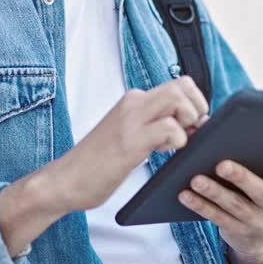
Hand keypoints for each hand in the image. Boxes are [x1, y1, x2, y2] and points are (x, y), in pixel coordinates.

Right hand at [50, 76, 209, 212]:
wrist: (64, 180)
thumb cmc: (98, 163)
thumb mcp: (129, 135)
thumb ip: (154, 125)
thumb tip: (192, 125)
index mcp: (133, 101)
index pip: (178, 84)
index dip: (195, 102)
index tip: (192, 126)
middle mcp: (133, 103)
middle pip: (183, 85)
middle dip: (198, 108)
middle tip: (191, 133)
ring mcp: (131, 120)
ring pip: (178, 98)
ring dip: (189, 121)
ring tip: (178, 143)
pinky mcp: (130, 141)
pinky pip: (169, 128)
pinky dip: (178, 140)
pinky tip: (165, 153)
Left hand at [178, 138, 262, 263]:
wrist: (258, 238)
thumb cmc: (256, 191)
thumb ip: (250, 153)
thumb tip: (208, 125)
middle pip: (261, 192)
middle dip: (241, 178)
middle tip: (221, 164)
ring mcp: (260, 223)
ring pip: (236, 207)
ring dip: (214, 192)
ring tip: (195, 179)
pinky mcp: (240, 233)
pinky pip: (219, 219)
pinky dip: (201, 206)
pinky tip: (185, 195)